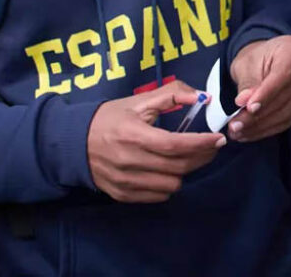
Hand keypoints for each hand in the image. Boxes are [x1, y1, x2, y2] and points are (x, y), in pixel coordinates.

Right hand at [87, 79, 224, 202]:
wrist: (73, 142)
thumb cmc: (108, 118)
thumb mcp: (137, 101)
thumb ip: (170, 95)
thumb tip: (200, 97)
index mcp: (133, 134)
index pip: (175, 144)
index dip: (201, 143)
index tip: (217, 138)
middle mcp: (129, 160)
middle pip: (178, 166)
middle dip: (201, 156)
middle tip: (211, 146)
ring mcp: (126, 180)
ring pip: (172, 184)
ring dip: (184, 171)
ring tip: (184, 157)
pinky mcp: (123, 195)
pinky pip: (158, 195)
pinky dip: (168, 183)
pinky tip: (166, 169)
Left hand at [228, 35, 290, 141]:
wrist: (266, 59)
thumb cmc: (256, 58)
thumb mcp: (245, 64)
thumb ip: (247, 82)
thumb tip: (244, 102)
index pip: (282, 76)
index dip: (266, 94)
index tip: (248, 108)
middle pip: (285, 97)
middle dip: (258, 116)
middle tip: (235, 126)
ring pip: (287, 113)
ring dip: (261, 126)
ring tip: (239, 132)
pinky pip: (289, 119)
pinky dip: (269, 128)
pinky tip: (251, 133)